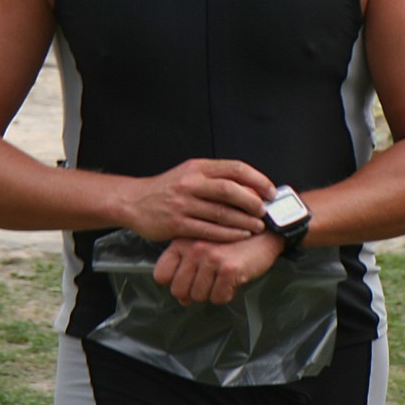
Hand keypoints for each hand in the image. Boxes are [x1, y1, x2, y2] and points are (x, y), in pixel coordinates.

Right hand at [124, 158, 272, 243]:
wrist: (134, 202)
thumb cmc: (167, 188)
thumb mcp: (189, 173)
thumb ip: (215, 178)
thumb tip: (250, 186)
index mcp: (198, 167)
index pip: (234, 168)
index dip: (257, 179)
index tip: (270, 191)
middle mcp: (191, 183)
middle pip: (229, 190)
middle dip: (252, 202)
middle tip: (265, 211)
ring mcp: (183, 204)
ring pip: (221, 213)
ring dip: (244, 221)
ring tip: (258, 226)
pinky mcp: (176, 224)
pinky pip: (208, 231)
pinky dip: (228, 234)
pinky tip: (240, 236)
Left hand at [152, 232, 285, 305]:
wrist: (265, 231)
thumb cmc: (233, 239)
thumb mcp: (204, 246)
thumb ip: (187, 269)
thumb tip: (182, 299)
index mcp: (183, 241)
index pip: (161, 274)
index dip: (174, 282)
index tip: (187, 279)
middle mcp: (194, 248)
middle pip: (178, 290)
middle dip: (193, 292)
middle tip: (208, 281)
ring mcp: (211, 258)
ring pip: (198, 296)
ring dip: (211, 292)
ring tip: (222, 277)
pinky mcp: (229, 268)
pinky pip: (218, 298)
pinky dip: (226, 294)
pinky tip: (233, 280)